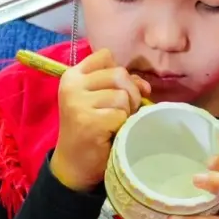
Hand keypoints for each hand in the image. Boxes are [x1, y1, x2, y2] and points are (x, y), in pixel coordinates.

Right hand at [50, 49, 149, 192]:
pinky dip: (122, 125)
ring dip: (126, 111)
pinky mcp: (89, 122)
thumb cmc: (90, 129)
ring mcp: (78, 103)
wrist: (74, 163)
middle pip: (119, 73)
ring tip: (115, 123)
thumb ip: (121, 84)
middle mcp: (72, 86)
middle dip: (130, 92)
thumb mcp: (100, 99)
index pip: (105, 55)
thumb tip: (145, 85)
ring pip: (122, 95)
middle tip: (123, 111)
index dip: (118, 71)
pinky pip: (121, 115)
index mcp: (72, 75)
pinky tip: (111, 133)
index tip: (116, 89)